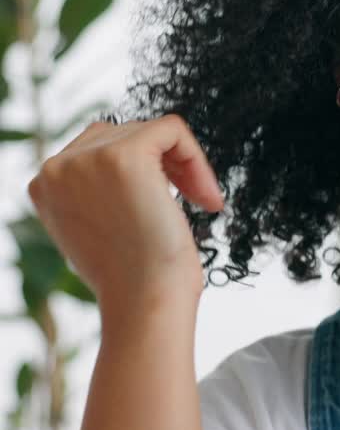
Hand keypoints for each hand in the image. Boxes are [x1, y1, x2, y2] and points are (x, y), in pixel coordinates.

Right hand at [27, 115, 223, 316]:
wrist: (146, 300)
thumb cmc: (134, 276)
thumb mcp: (99, 227)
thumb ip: (98, 191)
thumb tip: (124, 168)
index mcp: (45, 185)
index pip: (97, 147)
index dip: (144, 169)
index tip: (168, 202)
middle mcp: (55, 168)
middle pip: (125, 133)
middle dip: (167, 165)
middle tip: (195, 202)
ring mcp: (86, 159)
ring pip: (151, 131)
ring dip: (184, 164)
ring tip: (201, 201)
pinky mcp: (124, 155)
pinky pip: (172, 129)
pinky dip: (196, 156)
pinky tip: (205, 196)